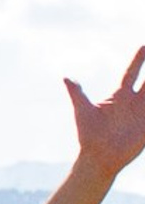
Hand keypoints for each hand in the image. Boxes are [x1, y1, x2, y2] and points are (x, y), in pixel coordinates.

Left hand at [69, 49, 144, 177]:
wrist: (98, 157)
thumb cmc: (88, 135)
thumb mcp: (82, 110)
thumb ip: (77, 93)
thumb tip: (66, 77)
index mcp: (119, 95)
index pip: (131, 73)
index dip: (138, 60)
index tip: (143, 45)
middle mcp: (134, 102)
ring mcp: (143, 113)